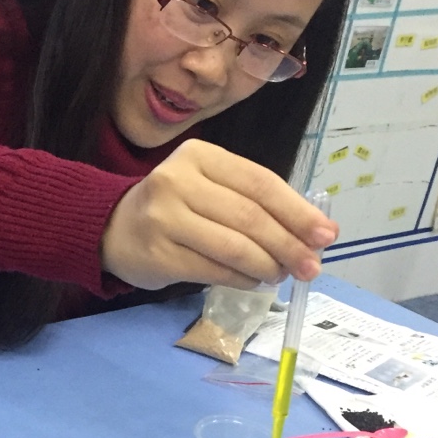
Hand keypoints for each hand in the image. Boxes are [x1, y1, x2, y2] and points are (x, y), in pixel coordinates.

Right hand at [100, 140, 337, 290]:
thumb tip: (313, 234)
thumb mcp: (211, 187)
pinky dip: (241, 279)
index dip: (297, 211)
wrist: (111, 228)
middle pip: (249, 217)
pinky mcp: (157, 255)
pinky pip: (212, 270)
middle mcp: (177, 181)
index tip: (326, 235)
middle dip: (288, 245)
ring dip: (267, 266)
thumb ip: (255, 202)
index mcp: (199, 156)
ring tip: (283, 275)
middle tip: (312, 267)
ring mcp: (163, 219)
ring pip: (233, 247)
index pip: (260, 183)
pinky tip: (254, 281)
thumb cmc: (174, 206)